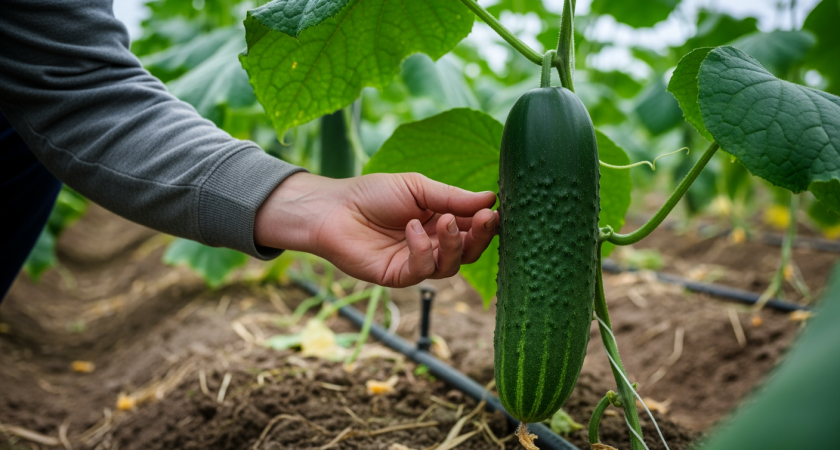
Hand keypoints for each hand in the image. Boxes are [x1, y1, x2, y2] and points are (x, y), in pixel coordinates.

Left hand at [254, 172, 497, 287]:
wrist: (333, 208)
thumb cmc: (372, 193)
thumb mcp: (417, 187)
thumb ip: (452, 197)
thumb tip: (491, 198)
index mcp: (441, 220)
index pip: (474, 227)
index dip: (488, 222)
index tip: (496, 209)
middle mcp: (433, 244)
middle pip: (469, 251)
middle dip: (481, 237)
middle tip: (486, 219)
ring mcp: (417, 262)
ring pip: (450, 266)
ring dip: (454, 244)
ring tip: (446, 221)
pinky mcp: (398, 276)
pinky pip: (422, 272)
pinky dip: (423, 252)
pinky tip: (413, 231)